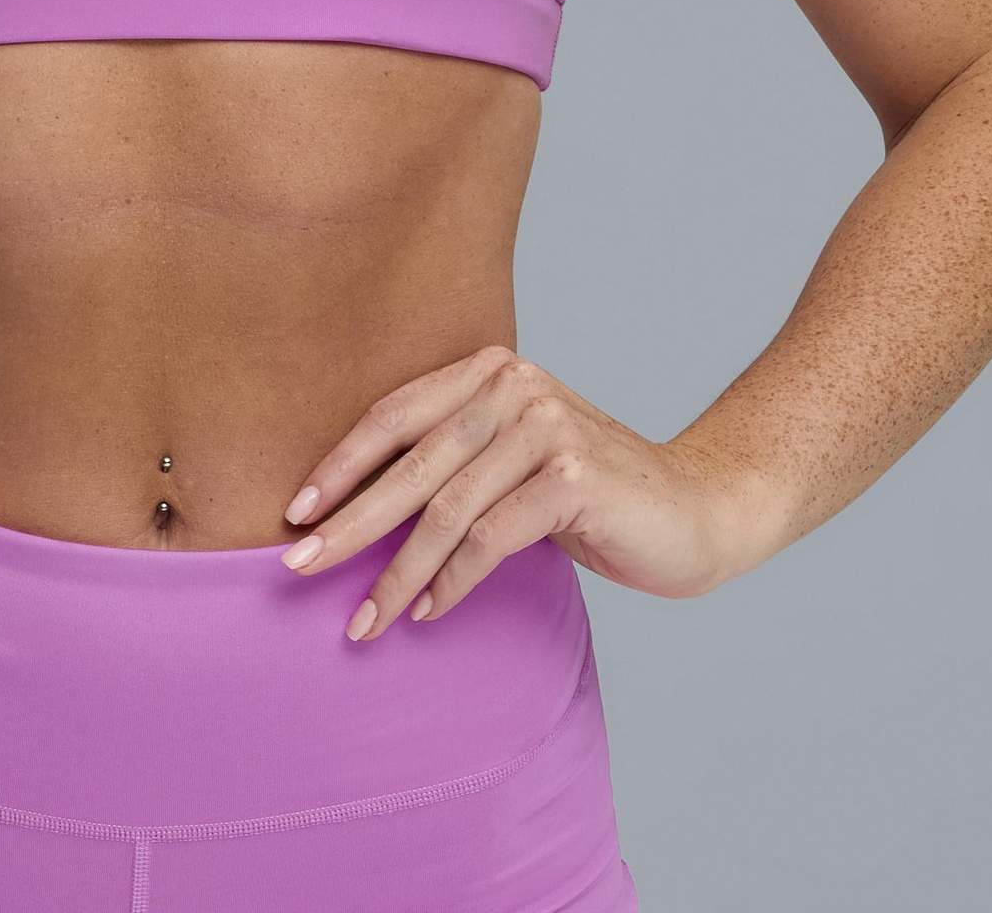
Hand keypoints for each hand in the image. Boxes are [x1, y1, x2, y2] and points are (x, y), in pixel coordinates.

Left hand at [277, 345, 770, 641]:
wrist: (697, 511)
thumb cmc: (591, 497)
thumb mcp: (512, 462)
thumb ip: (454, 462)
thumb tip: (353, 510)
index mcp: (490, 370)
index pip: (394, 414)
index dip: (340, 465)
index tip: (294, 513)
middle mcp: (514, 386)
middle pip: (410, 464)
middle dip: (348, 523)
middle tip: (297, 567)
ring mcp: (545, 428)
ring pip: (445, 510)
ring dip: (396, 573)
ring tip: (362, 621)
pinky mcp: (571, 479)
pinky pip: (489, 540)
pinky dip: (450, 583)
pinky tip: (427, 614)